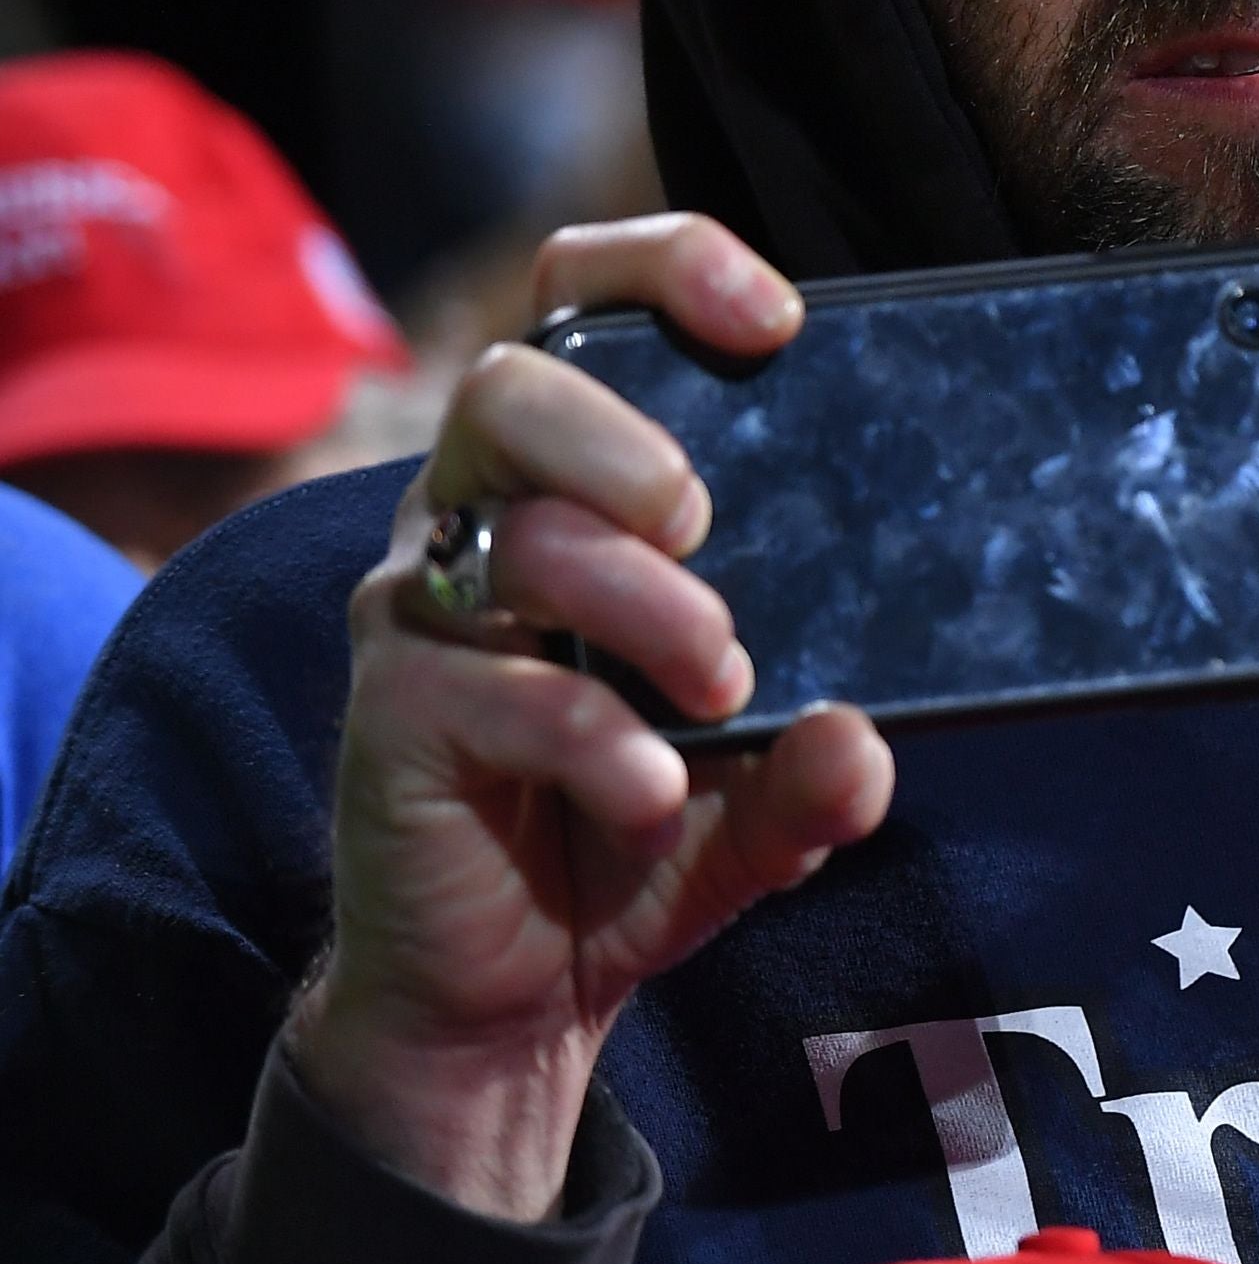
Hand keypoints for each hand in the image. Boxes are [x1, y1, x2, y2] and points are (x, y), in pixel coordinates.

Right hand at [288, 215, 893, 1220]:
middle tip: (707, 525)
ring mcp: (421, 619)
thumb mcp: (761, 804)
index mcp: (570, 489)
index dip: (666, 269)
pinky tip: (651, 790)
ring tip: (719, 683)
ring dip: (639, 602)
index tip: (776, 314)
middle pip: (509, 386)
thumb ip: (818, 772)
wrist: (509, 994)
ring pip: (510, 535)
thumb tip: (864, 740)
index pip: (581, 309)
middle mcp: (477, 524)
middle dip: (625, 439)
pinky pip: (487, 691)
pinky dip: (591, 738)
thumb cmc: (633, 840)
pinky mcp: (389, 719)